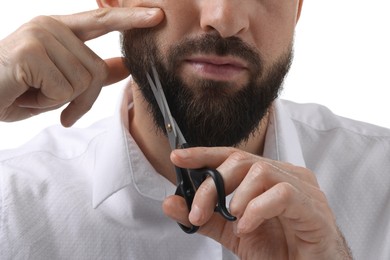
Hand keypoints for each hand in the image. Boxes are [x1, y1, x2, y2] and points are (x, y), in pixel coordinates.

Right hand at [0, 7, 163, 125]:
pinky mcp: (32, 51)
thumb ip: (92, 72)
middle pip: (96, 69)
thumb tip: (125, 67)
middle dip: (83, 99)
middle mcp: (51, 26)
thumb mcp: (60, 82)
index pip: (101, 21)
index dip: (129, 19)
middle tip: (60, 108)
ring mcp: (41, 35)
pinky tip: (26, 94)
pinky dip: (48, 103)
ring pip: (83, 81)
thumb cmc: (17, 88)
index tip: (156, 16)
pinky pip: (64, 90)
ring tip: (35, 94)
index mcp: (58, 29)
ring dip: (61, 101)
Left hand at [163, 147, 351, 258]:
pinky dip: (257, 209)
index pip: (232, 156)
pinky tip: (248, 226)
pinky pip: (282, 194)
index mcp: (268, 178)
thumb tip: (171, 203)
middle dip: (213, 185)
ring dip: (237, 197)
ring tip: (233, 220)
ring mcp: (302, 188)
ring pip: (260, 172)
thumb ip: (205, 217)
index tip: (178, 158)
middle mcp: (285, 175)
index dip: (204, 154)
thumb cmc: (279, 250)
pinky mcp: (314, 207)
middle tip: (198, 212)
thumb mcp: (233, 233)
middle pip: (241, 161)